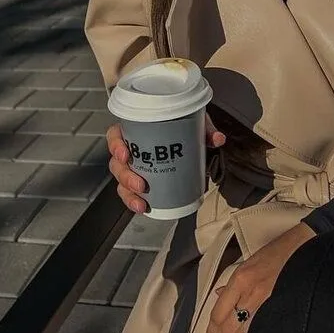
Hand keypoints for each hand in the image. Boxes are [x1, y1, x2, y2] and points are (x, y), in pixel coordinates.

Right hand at [106, 114, 225, 213]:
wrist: (191, 140)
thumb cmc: (185, 127)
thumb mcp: (194, 124)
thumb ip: (204, 130)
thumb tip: (217, 139)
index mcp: (137, 130)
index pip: (116, 135)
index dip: (115, 145)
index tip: (125, 155)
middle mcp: (132, 149)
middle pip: (117, 163)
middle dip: (125, 177)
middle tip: (141, 184)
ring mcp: (135, 167)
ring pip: (121, 181)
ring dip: (129, 194)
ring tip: (142, 203)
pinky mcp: (142, 182)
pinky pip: (131, 193)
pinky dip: (135, 202)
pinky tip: (144, 208)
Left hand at [204, 222, 315, 332]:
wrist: (306, 245)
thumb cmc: (280, 251)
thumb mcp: (251, 260)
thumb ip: (234, 282)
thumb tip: (219, 296)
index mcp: (241, 278)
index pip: (219, 312)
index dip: (211, 332)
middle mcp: (250, 291)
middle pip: (227, 328)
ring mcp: (266, 302)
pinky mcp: (280, 307)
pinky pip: (260, 332)